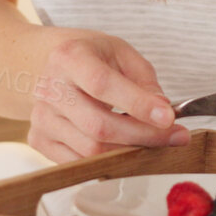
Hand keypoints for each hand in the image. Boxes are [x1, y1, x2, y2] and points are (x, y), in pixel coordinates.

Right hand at [26, 27, 190, 161]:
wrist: (45, 65)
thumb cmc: (89, 57)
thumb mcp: (120, 52)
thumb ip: (144, 80)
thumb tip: (162, 112)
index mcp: (70, 57)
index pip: (102, 84)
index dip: (137, 103)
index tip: (168, 116)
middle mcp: (50, 89)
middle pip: (99, 126)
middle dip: (144, 136)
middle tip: (176, 137)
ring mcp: (41, 118)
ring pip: (91, 150)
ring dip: (131, 151)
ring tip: (155, 141)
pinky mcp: (39, 140)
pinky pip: (79, 163)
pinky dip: (108, 160)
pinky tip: (126, 148)